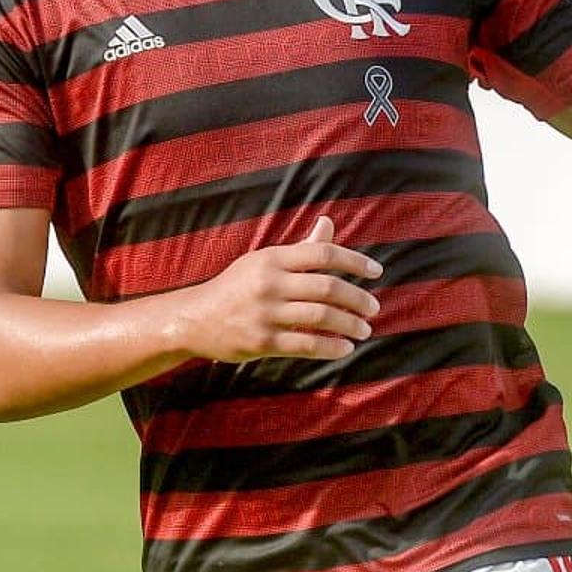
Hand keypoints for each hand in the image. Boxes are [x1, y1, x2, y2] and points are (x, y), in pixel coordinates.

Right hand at [172, 216, 382, 363]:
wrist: (194, 318)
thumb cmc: (238, 286)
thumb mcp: (265, 261)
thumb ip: (301, 248)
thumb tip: (329, 223)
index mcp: (273, 258)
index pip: (323, 253)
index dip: (355, 261)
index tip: (377, 272)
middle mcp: (270, 283)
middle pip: (327, 287)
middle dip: (357, 298)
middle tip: (374, 308)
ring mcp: (265, 313)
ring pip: (320, 318)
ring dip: (349, 324)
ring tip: (364, 330)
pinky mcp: (261, 342)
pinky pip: (305, 345)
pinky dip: (331, 348)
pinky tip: (345, 348)